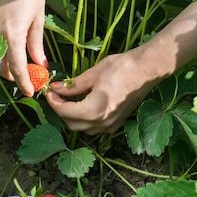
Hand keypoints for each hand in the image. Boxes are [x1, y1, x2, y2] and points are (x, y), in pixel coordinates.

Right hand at [0, 0, 46, 96]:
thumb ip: (37, 45)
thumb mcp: (38, 19)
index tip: (32, 93)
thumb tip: (42, 65)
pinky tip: (8, 53)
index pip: (17, 68)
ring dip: (3, 68)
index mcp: (13, 35)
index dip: (25, 83)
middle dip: (12, 77)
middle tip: (27, 78)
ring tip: (19, 66)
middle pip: (0, 69)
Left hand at [45, 49, 162, 134]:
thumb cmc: (122, 68)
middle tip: (56, 95)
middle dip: (61, 110)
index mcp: (94, 110)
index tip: (49, 91)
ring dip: (72, 117)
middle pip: (71, 123)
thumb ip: (72, 86)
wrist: (147, 69)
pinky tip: (84, 105)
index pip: (64, 112)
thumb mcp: (92, 74)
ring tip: (68, 100)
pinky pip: (95, 127)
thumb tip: (56, 89)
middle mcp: (102, 122)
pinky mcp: (117, 123)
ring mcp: (111, 125)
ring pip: (83, 128)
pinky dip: (85, 120)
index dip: (53, 101)